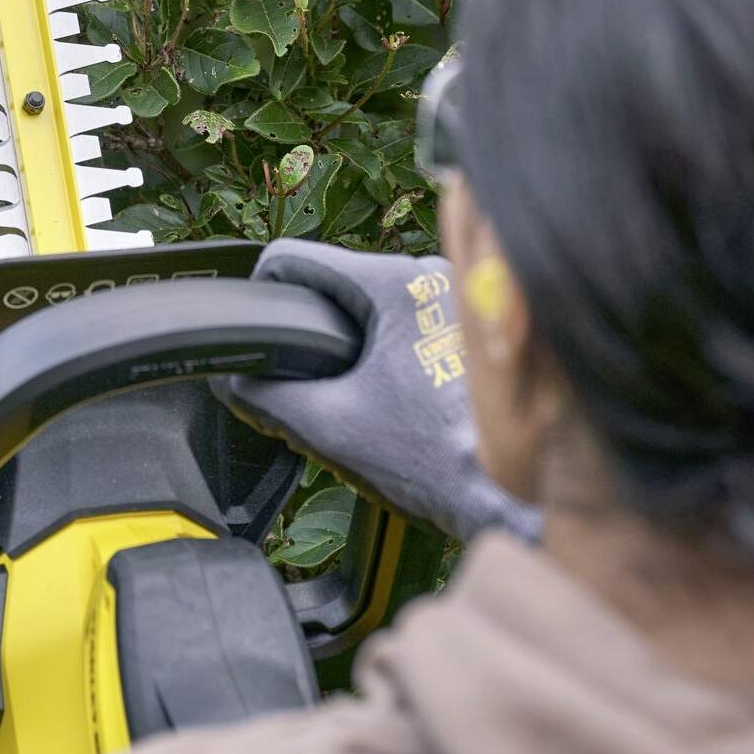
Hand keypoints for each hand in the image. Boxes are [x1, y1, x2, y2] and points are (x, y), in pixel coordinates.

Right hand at [212, 239, 542, 545]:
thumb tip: (238, 380)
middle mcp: (432, 274)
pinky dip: (399, 347)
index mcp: (394, 283)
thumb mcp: (334, 428)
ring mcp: (461, 295)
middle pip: (342, 283)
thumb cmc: (440, 459)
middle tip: (322, 381)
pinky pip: (417, 317)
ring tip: (369, 395)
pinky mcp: (479, 321)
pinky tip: (406, 395)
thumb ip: (271, 396)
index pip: (299, 258)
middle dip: (321, 329)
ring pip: (382, 300)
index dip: (265, 290)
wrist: (515, 495)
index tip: (261, 321)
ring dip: (364, 340)